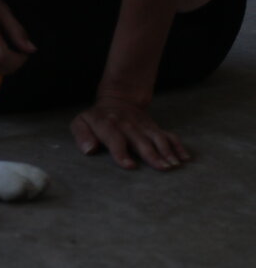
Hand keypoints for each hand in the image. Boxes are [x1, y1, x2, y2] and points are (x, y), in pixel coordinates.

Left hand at [71, 96, 190, 170]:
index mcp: (107, 125)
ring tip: (175, 164)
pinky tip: (185, 157)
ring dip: (167, 151)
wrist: (117, 99)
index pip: (115, 139)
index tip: (131, 166)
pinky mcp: (154, 127)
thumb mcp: (81, 123)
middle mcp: (127, 125)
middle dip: (152, 154)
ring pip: (157, 138)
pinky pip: (168, 135)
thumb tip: (89, 150)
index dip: (121, 153)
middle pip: (141, 140)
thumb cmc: (97, 119)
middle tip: (163, 168)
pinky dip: (178, 145)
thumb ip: (81, 135)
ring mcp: (143, 126)